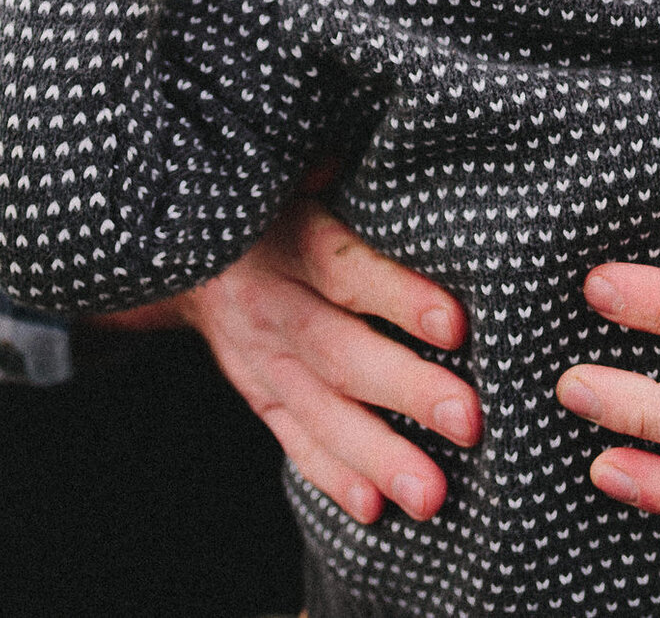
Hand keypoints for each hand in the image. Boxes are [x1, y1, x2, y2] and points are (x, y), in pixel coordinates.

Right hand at [162, 198, 480, 523]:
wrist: (189, 251)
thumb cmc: (279, 201)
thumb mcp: (297, 171)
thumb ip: (333, 167)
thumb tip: (366, 153)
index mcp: (291, 239)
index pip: (346, 268)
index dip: (397, 295)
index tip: (456, 323)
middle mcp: (272, 303)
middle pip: (340, 351)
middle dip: (406, 390)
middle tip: (470, 421)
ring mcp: (261, 358)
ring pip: (320, 410)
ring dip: (378, 455)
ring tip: (432, 495)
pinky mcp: (260, 394)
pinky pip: (294, 440)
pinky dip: (332, 476)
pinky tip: (376, 507)